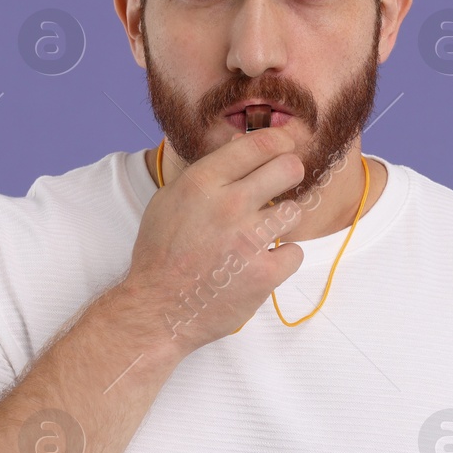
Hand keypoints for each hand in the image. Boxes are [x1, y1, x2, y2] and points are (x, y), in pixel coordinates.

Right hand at [123, 128, 306, 352]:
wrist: (157, 310)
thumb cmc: (161, 254)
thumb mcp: (169, 200)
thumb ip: (207, 173)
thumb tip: (241, 144)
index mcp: (202, 183)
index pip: (259, 144)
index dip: (279, 142)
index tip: (284, 147)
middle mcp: (228, 206)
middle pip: (288, 168)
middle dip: (290, 173)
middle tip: (283, 184)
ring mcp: (249, 241)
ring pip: (295, 210)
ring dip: (282, 220)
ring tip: (261, 233)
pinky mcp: (264, 274)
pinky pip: (294, 253)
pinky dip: (280, 259)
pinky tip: (259, 263)